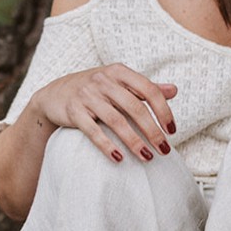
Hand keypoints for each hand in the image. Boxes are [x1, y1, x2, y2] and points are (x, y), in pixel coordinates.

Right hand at [31, 63, 176, 162]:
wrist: (55, 95)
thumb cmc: (96, 91)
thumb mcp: (120, 83)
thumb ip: (146, 88)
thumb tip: (174, 90)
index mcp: (119, 72)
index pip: (148, 90)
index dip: (163, 111)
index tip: (172, 131)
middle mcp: (103, 81)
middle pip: (135, 108)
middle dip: (152, 131)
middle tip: (165, 150)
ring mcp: (86, 95)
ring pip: (116, 121)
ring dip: (134, 142)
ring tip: (148, 158)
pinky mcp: (73, 111)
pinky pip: (93, 131)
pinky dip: (107, 145)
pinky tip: (119, 158)